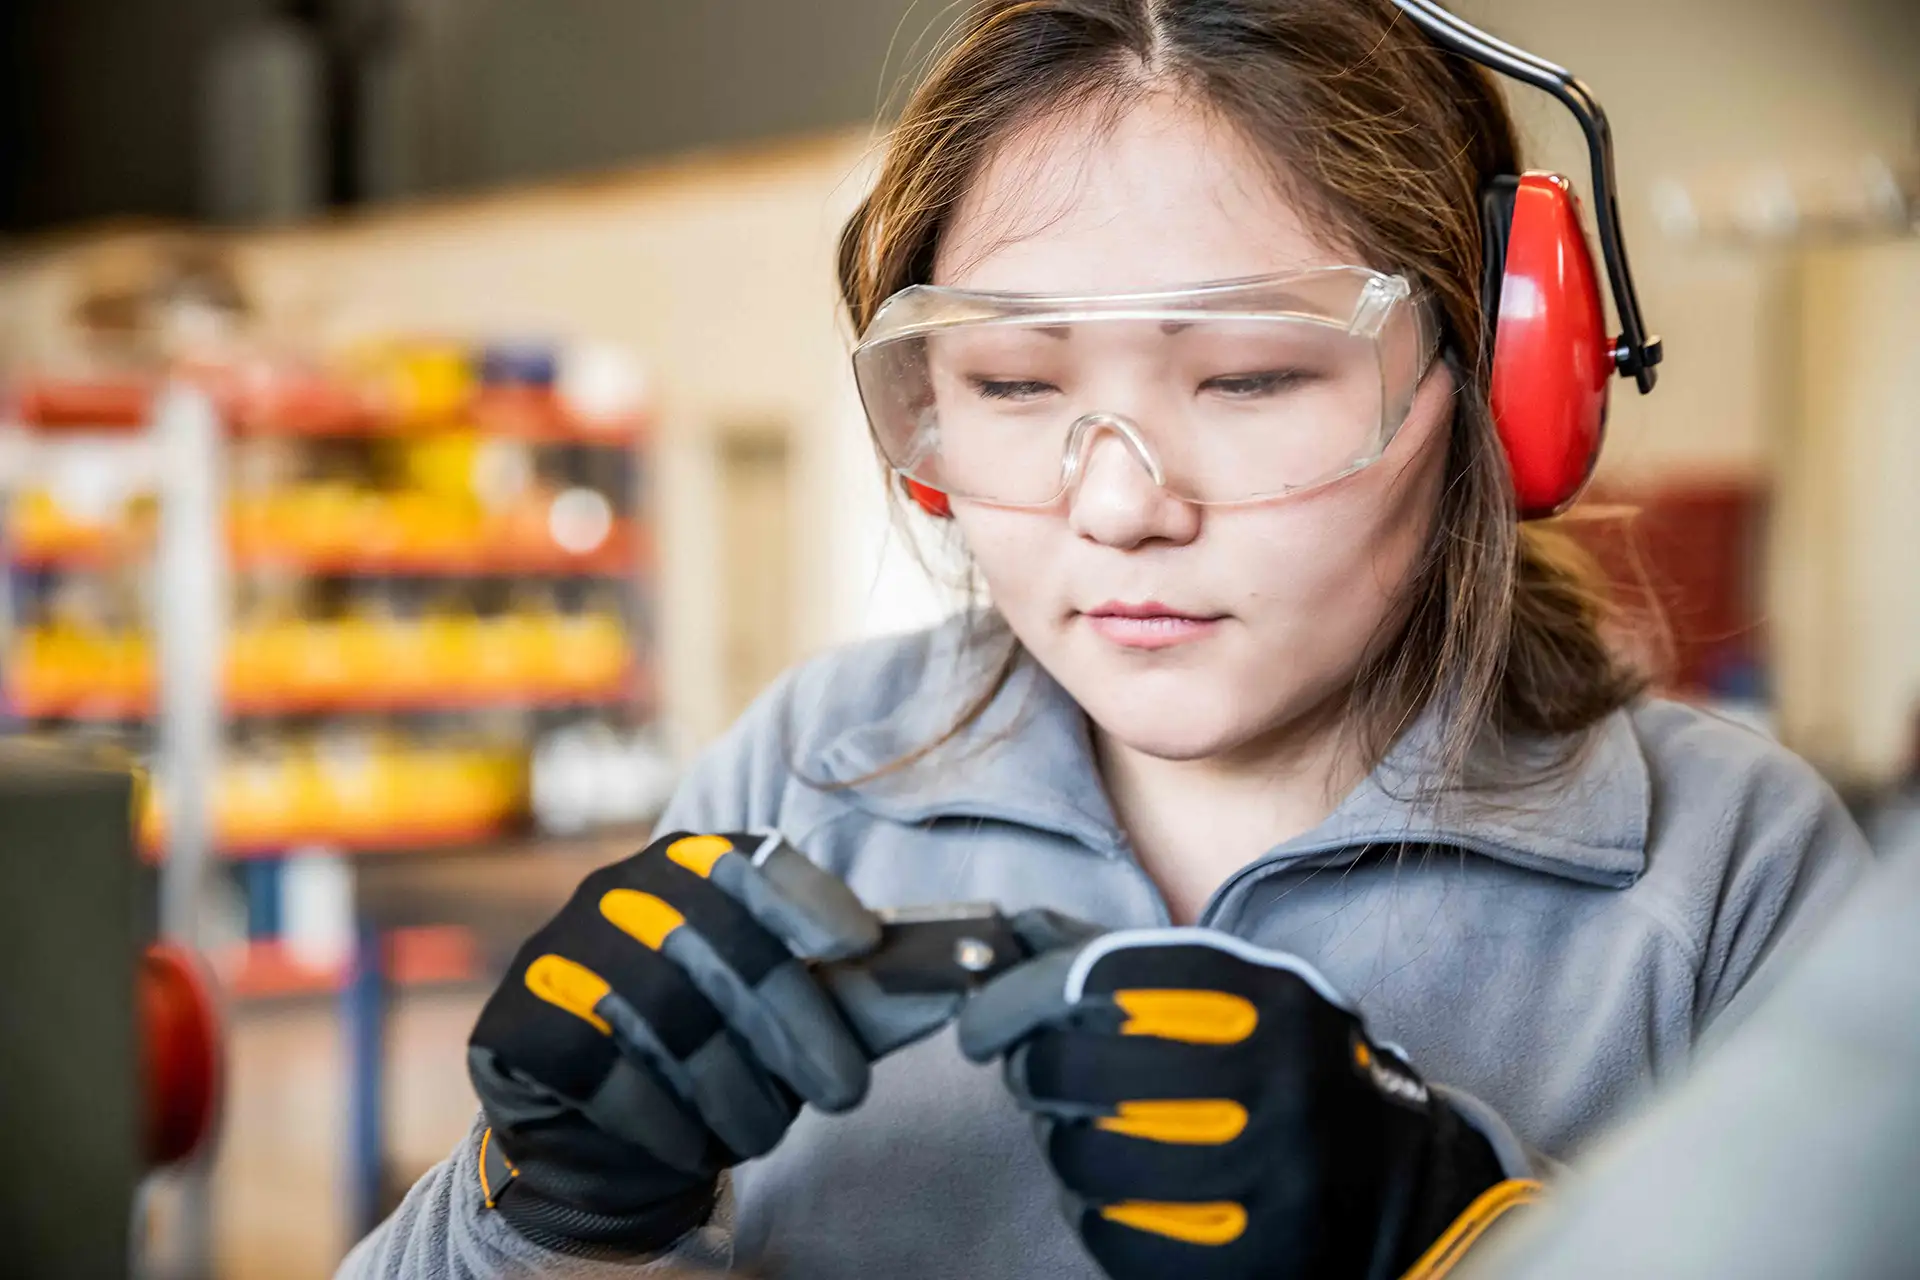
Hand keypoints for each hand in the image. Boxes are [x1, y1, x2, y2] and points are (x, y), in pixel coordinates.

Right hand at [467, 830, 884, 1256]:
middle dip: (798, 1026)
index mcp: (692, 864)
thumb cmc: (715, 1057)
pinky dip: (658, 1115)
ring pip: (668, 1013)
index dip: (810, 900)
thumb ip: (856, 998)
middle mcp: (622, 890)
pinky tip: (689, 1147)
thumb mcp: (791, 1021)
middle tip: (846, 1093)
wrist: (601, 1131)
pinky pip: (598, 1064)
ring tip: (765, 1132)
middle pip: (726, 947)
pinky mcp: (518, 1020)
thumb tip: (952, 985)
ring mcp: (562, 949)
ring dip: (733, 1087)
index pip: (755, 861)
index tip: (862, 949)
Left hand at [957, 927, 1535, 1279]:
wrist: (1396, 1186)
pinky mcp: (1255, 1258)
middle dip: (1032, 1075)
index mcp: (1269, 996)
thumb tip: (1013, 936)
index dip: (1019, 998)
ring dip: (1064, 1147)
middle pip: (1075, 1070)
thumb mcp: (1236, 994)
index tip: (982, 1024)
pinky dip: (1096, 1213)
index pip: (1103, 977)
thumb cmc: (1284, 1072)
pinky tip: (1124, 1195)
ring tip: (1090, 1137)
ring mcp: (1270, 1175)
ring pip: (1083, 1156)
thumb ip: (1130, 963)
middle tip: (1038, 1081)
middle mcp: (1276, 1078)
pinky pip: (1113, 1234)